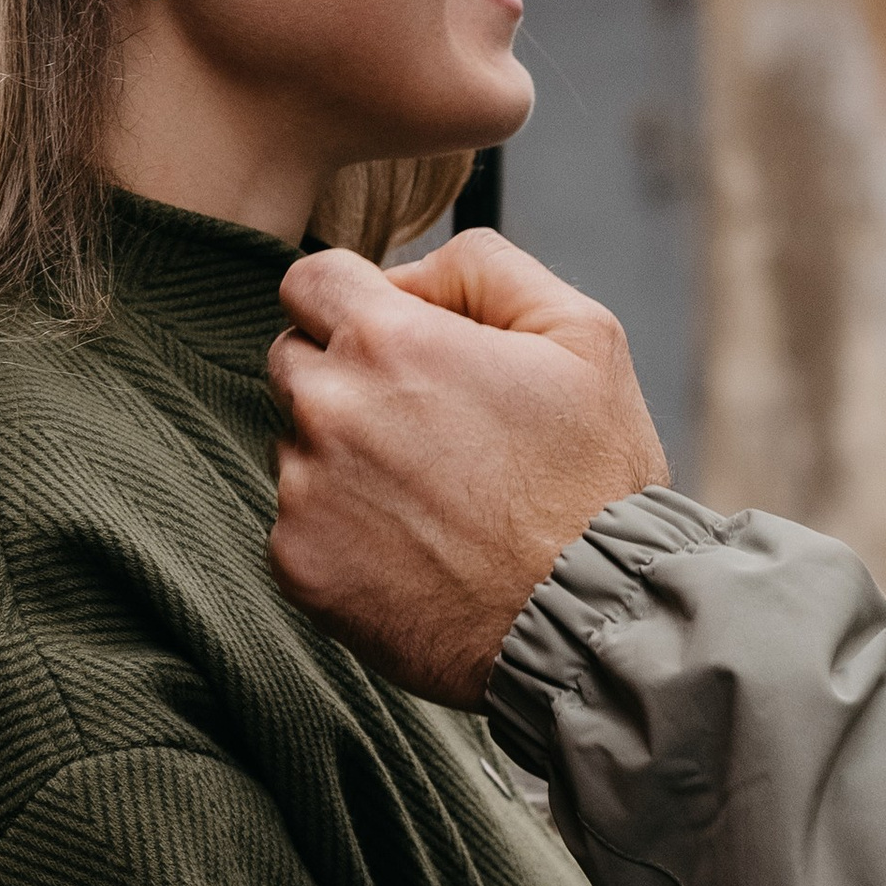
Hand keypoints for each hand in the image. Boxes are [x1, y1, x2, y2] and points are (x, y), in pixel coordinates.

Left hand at [267, 232, 668, 705]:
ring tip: (428, 495)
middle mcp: (328, 408)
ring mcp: (304, 490)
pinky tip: (411, 547)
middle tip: (426, 424)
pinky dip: (341, 529)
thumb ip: (485, 267)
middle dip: (346, 375)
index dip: (354, 301)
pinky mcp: (298, 564)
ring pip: (293, 444)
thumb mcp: (583, 334)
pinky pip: (296, 523)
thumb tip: (409, 273)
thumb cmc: (593, 480)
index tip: (395, 340)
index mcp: (387, 339)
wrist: (586, 618)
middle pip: (292, 359)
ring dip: (340, 455)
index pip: (308, 281)